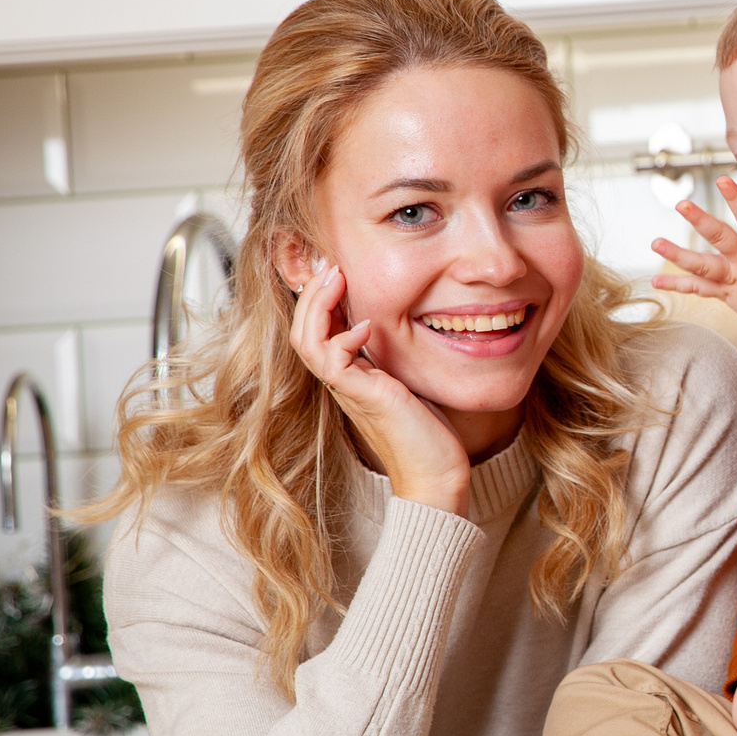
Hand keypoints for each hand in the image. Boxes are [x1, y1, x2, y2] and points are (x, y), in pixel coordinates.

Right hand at [289, 260, 470, 512]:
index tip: (334, 266)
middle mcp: (343, 381)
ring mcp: (349, 390)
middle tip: (329, 262)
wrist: (435, 473)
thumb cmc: (428, 430)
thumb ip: (399, 354)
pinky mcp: (363, 397)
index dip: (320, 296)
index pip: (319, 327)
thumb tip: (410, 320)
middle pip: (302, 329)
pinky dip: (343, 339)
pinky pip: (333, 363)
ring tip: (336, 277)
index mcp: (351, 373)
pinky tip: (364, 326)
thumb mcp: (411, 378)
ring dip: (318, 306)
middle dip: (312, 292)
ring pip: (307, 341)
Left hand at [653, 181, 736, 345]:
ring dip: (678, 254)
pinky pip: (699, 289)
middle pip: (719, 238)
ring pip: (702, 265)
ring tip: (655, 243)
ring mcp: (733, 279)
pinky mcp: (726, 294)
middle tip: (681, 204)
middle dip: (700, 220)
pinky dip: (679, 284)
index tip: (722, 180)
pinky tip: (658, 280)